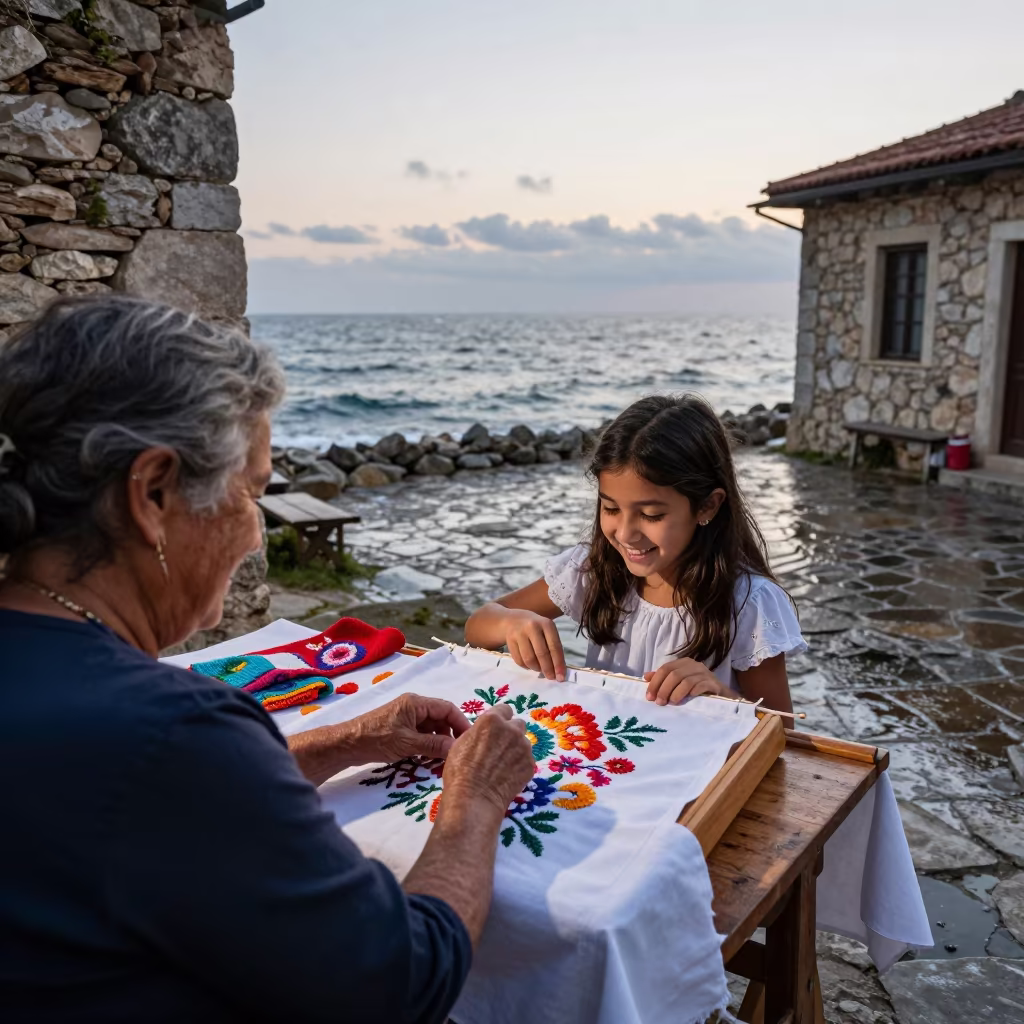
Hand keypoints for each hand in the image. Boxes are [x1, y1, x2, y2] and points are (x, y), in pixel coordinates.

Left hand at [351, 693, 470, 763]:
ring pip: (431, 728)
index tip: (469, 740)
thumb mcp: (408, 744)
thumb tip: (457, 749)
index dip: (460, 723)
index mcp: (417, 703)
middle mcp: (414, 707)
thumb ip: (434, 746)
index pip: (447, 708)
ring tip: (442, 760)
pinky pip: (421, 735)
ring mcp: (406, 717)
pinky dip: (427, 746)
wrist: (347, 745)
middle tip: (456, 754)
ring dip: (438, 743)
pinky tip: (428, 760)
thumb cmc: (377, 739)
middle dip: (449, 736)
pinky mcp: (400, 728)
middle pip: (440, 718)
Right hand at [441, 705, 535, 814]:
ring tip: (502, 766)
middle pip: (517, 724)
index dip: (499, 719)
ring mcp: (524, 747)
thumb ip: (479, 730)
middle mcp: (512, 730)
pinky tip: (507, 776)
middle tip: (499, 748)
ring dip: (516, 749)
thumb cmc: (461, 770)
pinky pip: (526, 760)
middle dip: (510, 733)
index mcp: (492, 720)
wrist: (474, 798)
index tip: (494, 730)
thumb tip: (486, 731)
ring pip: (523, 743)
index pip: (504, 709)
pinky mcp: (530, 765)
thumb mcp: (462, 741)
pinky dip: (519, 765)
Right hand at [504, 608, 565, 680]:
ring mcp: (519, 633)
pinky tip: (530, 665)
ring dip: (536, 668)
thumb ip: (554, 647)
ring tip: (540, 669)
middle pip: (541, 654)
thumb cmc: (536, 628)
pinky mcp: (509, 640)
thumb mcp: (548, 631)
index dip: (558, 663)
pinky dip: (526, 666)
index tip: (561, 677)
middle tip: (551, 677)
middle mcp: (532, 627)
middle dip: (548, 669)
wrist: (514, 619)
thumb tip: (559, 671)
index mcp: (546, 624)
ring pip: (529, 659)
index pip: (554, 647)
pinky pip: (519, 660)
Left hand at [644, 658, 733, 705]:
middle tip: (659, 703)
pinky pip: (700, 686)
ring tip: (671, 703)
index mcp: (683, 663)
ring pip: (685, 680)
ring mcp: (705, 673)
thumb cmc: (698, 689)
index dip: (655, 682)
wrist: (722, 696)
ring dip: (675, 693)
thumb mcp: (679, 683)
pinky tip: (687, 700)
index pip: (665, 669)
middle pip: (674, 674)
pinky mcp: (714, 683)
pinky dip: (691, 693)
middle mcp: (694, 665)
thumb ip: (664, 679)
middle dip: (663, 689)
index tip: (649, 697)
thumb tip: (646, 676)